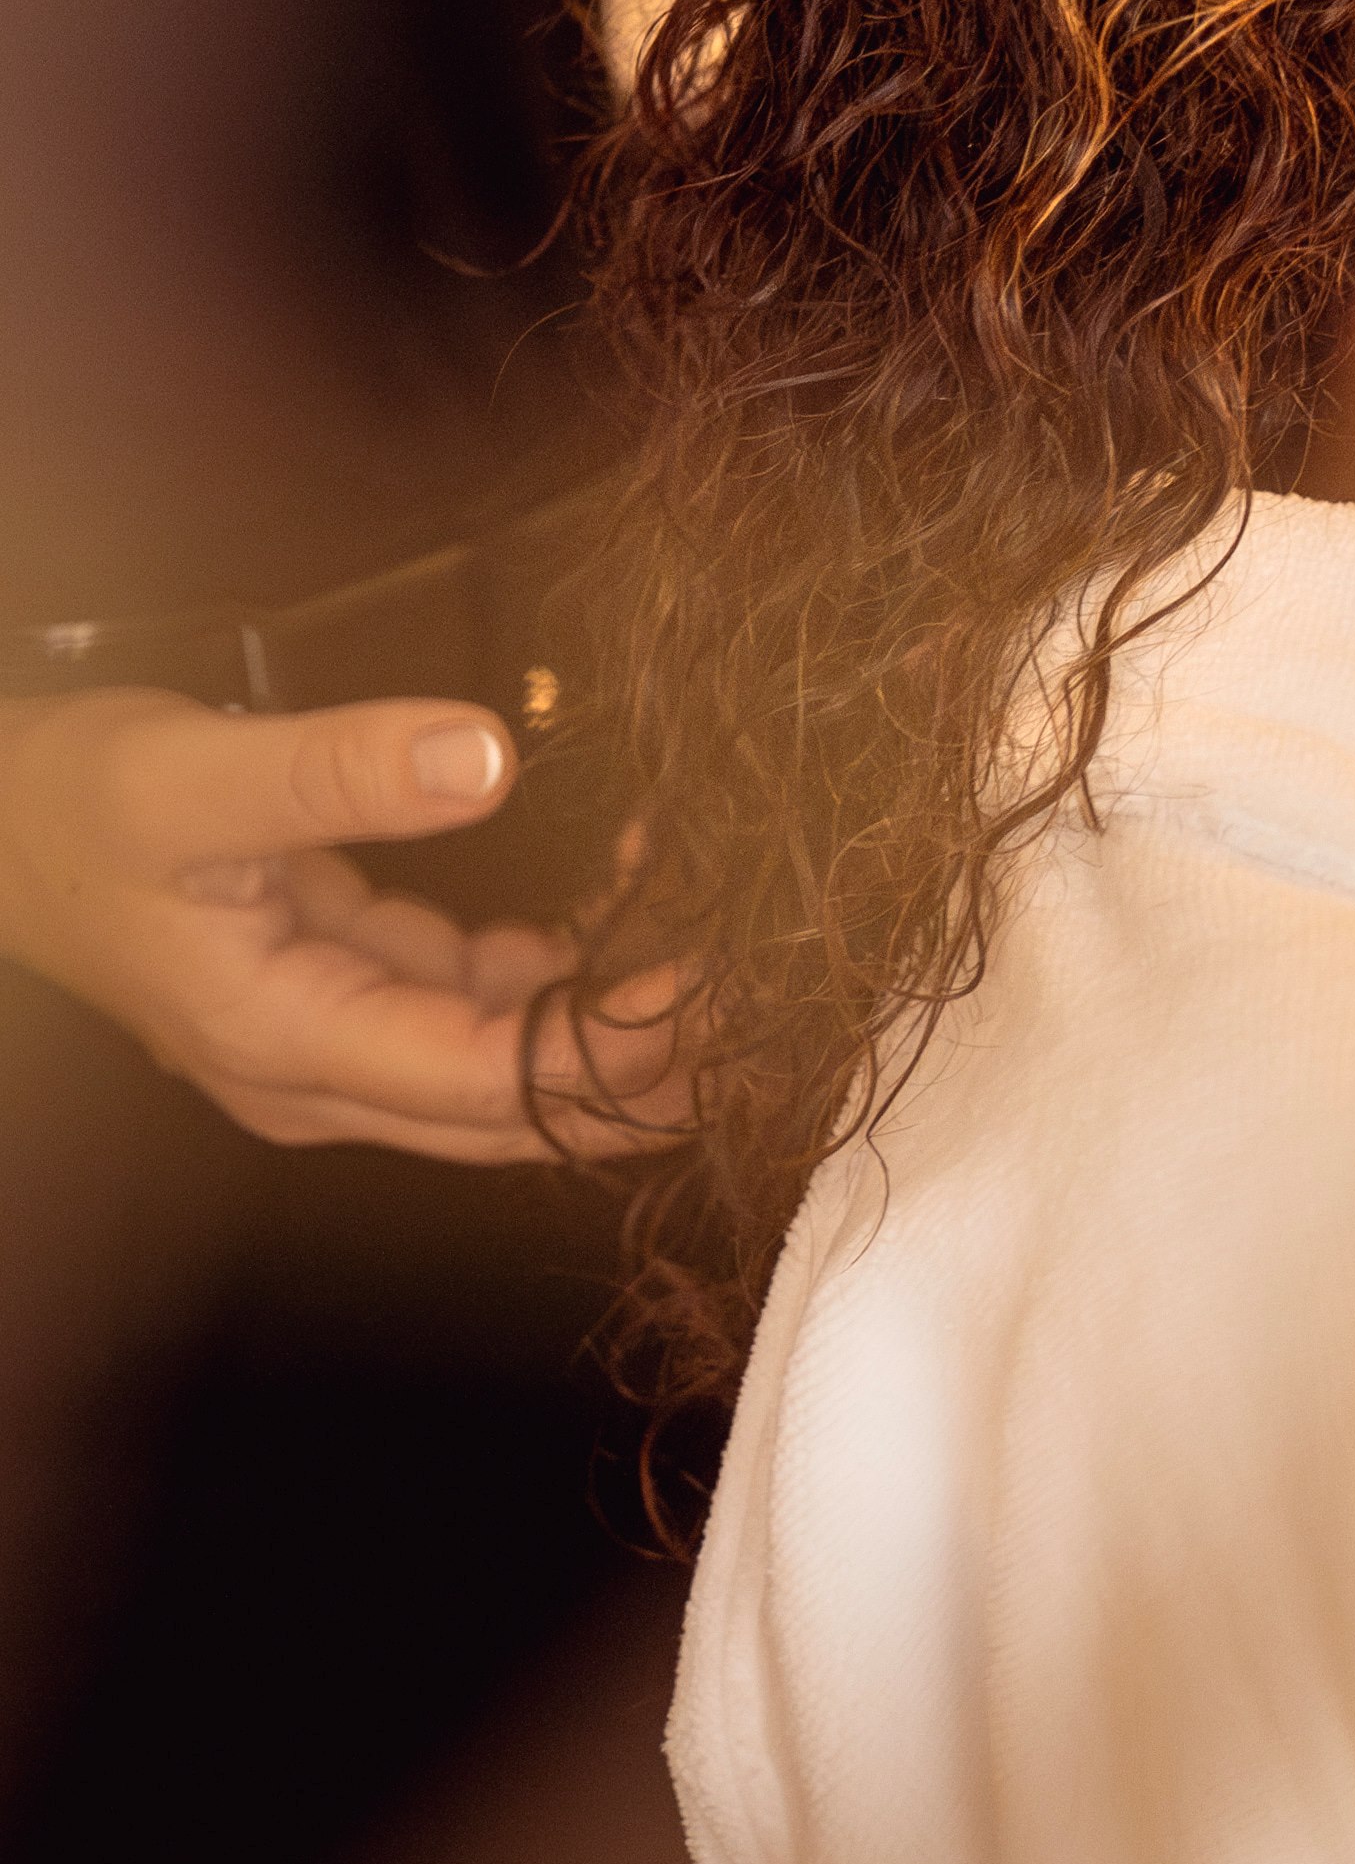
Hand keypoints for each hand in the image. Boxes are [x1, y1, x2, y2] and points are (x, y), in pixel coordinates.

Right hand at [0, 691, 687, 1163]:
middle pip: (521, 1108)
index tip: (722, 990)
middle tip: (774, 1001)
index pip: (494, 1082)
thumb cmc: (72, 805)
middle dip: (651, 1069)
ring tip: (729, 952)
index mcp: (290, 1041)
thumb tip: (481, 755)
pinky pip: (479, 1009)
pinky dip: (559, 972)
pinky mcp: (344, 994)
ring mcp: (334, 1039)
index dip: (618, 1051)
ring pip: (510, 1065)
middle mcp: (320, 1072)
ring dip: (615, 1023)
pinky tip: (629, 904)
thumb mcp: (193, 774)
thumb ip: (337, 768)